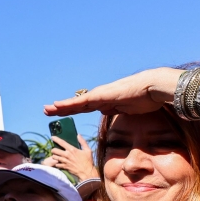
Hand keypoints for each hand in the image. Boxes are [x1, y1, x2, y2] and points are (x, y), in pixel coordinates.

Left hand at [43, 68, 182, 116]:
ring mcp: (100, 95)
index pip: (85, 108)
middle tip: (47, 110)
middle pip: (77, 105)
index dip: (72, 110)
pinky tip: (57, 105)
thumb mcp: (126, 109)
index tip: (60, 113)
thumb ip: (114, 109)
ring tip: (47, 109)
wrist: (153, 88)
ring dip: (61, 107)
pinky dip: (69, 104)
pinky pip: (82, 102)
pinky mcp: (101, 96)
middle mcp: (100, 97)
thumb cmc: (144, 98)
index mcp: (105, 101)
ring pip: (76, 103)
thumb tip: (104, 112)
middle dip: (62, 108)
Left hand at [49, 135, 98, 180]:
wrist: (86, 172)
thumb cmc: (88, 161)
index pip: (62, 142)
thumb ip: (83, 142)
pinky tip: (59, 162)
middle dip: (53, 149)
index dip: (56, 139)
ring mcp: (65, 161)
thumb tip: (78, 135)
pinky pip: (56, 164)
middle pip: (55, 150)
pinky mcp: (64, 167)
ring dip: (54, 156)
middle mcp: (67, 155)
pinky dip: (57, 163)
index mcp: (72, 150)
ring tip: (56, 155)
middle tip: (55, 150)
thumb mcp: (87, 150)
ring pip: (54, 157)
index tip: (52, 137)